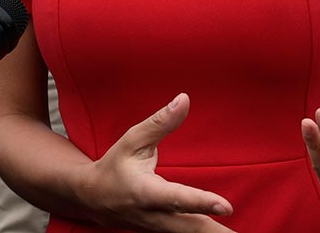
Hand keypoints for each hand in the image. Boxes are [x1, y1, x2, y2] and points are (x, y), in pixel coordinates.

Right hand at [79, 94, 234, 232]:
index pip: (177, 198)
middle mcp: (155, 216)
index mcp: (145, 192)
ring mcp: (160, 229)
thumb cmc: (114, 166)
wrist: (93, 198)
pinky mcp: (165, 232)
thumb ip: (160, 123)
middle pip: (191, 229)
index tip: (226, 206)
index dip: (201, 202)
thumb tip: (184, 100)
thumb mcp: (132, 140)